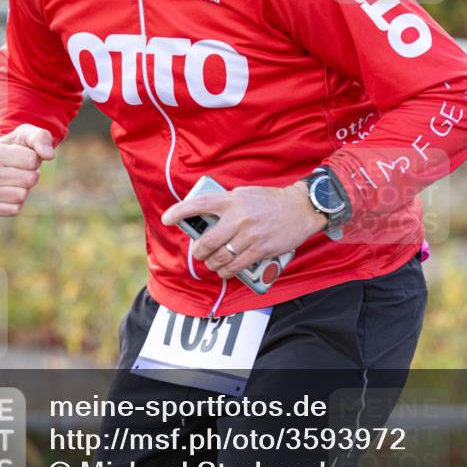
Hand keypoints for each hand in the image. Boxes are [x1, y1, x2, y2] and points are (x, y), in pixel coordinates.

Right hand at [0, 124, 54, 216]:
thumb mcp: (29, 134)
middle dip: (32, 173)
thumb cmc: (18, 146)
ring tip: (16, 178)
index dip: (35, 158)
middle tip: (22, 169)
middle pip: (29, 179)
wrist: (0, 160)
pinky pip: (14, 210)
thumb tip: (49, 155)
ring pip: (22, 196)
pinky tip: (10, 190)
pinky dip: (18, 202)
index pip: (32, 160)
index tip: (25, 155)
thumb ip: (41, 138)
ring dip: (25, 188)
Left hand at [161, 183, 327, 279]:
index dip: (179, 212)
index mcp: (231, 200)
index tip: (166, 218)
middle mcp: (238, 217)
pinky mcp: (260, 250)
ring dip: (212, 264)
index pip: (199, 205)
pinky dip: (226, 272)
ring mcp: (249, 235)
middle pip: (207, 241)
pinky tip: (224, 271)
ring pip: (220, 257)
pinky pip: (236, 267)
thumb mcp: (245, 194)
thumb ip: (226, 204)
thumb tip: (206, 215)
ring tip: (212, 263)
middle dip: (199, 251)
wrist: (299, 209)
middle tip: (199, 252)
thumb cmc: (269, 201)